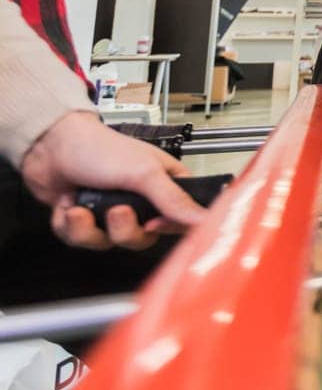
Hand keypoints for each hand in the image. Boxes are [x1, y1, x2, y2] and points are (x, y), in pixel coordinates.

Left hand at [20, 111, 207, 249]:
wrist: (50, 146)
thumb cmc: (100, 148)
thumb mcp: (144, 173)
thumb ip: (174, 199)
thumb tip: (204, 219)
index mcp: (164, 185)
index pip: (182, 219)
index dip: (169, 228)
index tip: (154, 223)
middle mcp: (141, 201)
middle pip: (145, 238)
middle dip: (124, 230)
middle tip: (115, 211)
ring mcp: (112, 212)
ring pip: (111, 243)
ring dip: (91, 229)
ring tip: (81, 208)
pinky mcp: (86, 220)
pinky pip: (83, 241)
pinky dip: (71, 226)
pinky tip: (68, 206)